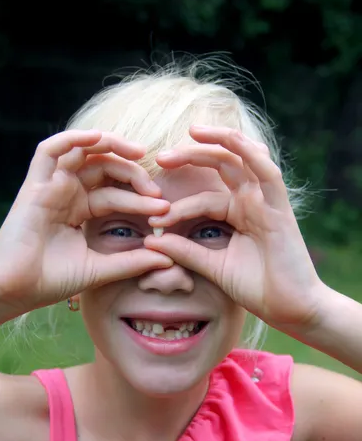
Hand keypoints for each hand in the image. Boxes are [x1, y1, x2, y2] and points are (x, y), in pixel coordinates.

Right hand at [0, 129, 171, 313]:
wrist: (16, 290)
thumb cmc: (53, 280)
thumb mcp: (102, 268)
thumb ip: (133, 261)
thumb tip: (170, 259)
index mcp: (80, 209)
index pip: (116, 192)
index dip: (140, 197)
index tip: (165, 209)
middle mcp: (67, 193)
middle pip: (105, 168)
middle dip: (133, 174)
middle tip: (156, 190)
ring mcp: (51, 185)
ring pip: (83, 151)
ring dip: (111, 146)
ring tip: (139, 154)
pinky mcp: (35, 183)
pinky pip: (51, 150)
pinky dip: (73, 139)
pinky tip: (99, 138)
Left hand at [146, 125, 322, 333]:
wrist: (290, 309)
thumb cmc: (257, 288)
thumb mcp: (213, 266)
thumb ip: (185, 251)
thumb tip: (151, 239)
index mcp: (238, 213)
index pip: (203, 198)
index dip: (177, 207)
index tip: (152, 220)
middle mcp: (251, 201)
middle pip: (221, 165)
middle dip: (191, 156)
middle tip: (161, 157)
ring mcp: (266, 201)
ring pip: (242, 158)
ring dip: (219, 141)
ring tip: (192, 131)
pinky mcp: (280, 206)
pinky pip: (265, 171)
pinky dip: (248, 152)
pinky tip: (228, 138)